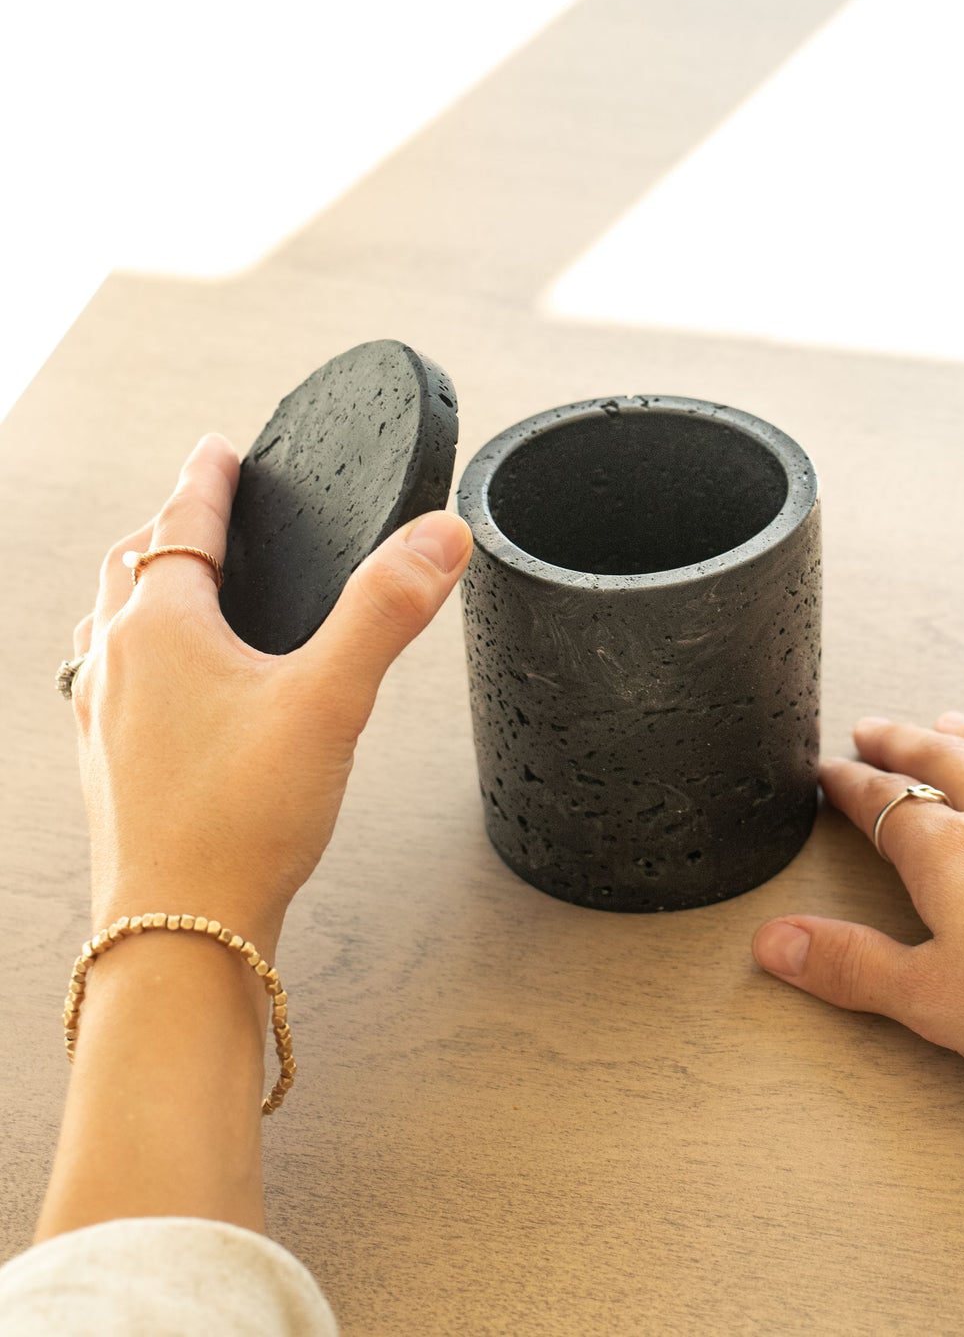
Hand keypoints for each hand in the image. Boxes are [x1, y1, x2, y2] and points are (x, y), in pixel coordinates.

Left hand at [70, 432, 472, 957]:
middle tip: (200, 504)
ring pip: (110, 624)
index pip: (180, 523)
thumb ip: (387, 610)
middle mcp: (114, 663)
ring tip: (178, 583)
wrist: (178, 938)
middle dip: (168, 527)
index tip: (218, 448)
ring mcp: (100, 718)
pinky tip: (165, 686)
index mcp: (159, 628)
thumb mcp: (331, 700)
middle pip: (130, 565)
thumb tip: (441, 532)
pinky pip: (108, 680)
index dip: (206, 479)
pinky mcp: (106, 767)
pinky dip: (133, 651)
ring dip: (141, 588)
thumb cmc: (241, 823)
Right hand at [752, 712, 963, 1108]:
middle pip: (949, 764)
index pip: (885, 805)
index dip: (849, 785)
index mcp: (955, 856)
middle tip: (877, 729)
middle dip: (905, 744)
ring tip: (959, 724)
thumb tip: (778, 942)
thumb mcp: (929, 999)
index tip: (827, 771)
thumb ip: (851, 966)